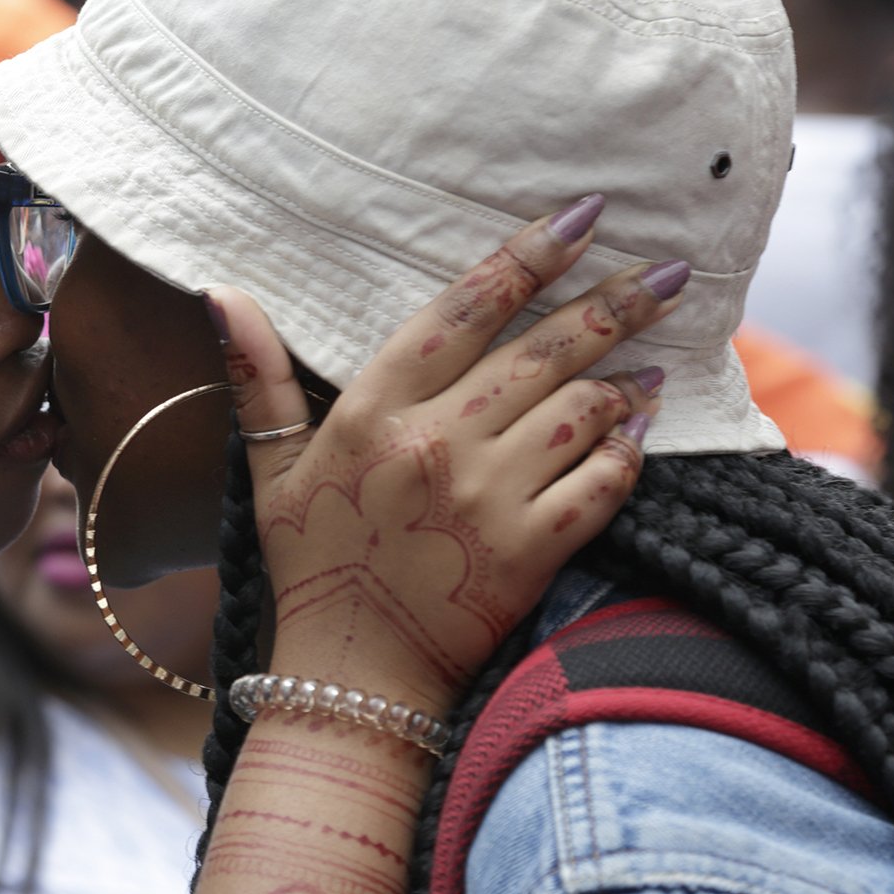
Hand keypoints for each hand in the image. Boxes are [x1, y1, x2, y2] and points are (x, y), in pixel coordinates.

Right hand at [205, 194, 678, 715]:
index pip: (462, 311)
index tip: (584, 217)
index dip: (527, 256)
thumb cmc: (310, 563)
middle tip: (671, 272)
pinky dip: (629, 451)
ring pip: (581, 411)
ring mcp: (488, 499)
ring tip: (654, 357)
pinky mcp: (530, 553)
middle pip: (541, 351)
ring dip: (626, 377)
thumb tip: (222, 294)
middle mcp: (435, 444)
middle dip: (613, 304)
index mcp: (373, 413)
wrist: (349, 676)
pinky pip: (601, 484)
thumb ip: (255, 378)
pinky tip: (643, 427)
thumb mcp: (268, 468)